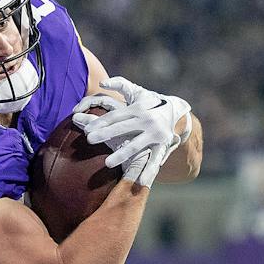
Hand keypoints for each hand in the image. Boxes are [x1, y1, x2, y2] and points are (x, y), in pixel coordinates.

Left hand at [72, 76, 190, 186]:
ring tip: (107, 163)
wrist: (177, 111)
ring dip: (122, 154)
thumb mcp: (137, 91)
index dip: (100, 122)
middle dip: (105, 133)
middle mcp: (146, 119)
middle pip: (122, 127)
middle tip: (89, 139)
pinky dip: (149, 170)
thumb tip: (101, 83)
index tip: (86, 129)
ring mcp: (155, 133)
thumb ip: (120, 84)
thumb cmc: (150, 102)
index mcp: (137, 108)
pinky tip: (140, 181)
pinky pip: (155, 159)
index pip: (115, 116)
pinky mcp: (163, 145)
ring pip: (136, 145)